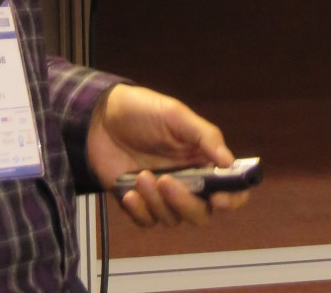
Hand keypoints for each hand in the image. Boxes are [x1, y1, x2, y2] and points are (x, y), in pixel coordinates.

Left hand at [87, 84, 250, 228]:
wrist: (99, 118)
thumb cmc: (141, 110)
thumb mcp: (175, 114)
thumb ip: (205, 136)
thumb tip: (229, 162)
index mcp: (202, 160)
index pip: (229, 188)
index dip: (232, 199)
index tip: (219, 199)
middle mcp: (188, 181)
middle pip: (201, 213)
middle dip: (186, 203)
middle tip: (167, 182)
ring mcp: (163, 195)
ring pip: (173, 219)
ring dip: (157, 202)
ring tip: (141, 176)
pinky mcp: (140, 203)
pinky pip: (147, 221)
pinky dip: (140, 211)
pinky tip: (129, 192)